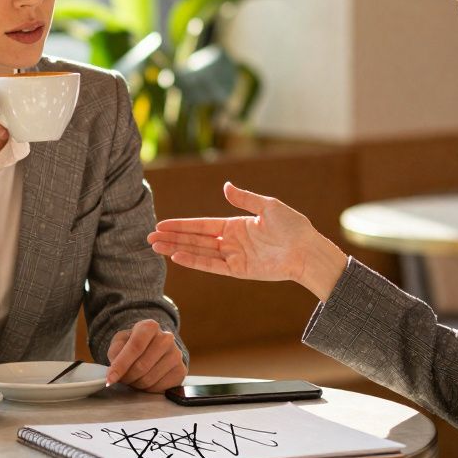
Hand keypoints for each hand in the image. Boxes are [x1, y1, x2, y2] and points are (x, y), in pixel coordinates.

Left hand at [105, 319, 186, 391]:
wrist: (153, 348)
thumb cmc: (134, 345)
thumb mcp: (120, 342)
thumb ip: (115, 352)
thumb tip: (114, 370)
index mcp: (150, 326)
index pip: (135, 346)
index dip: (121, 365)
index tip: (110, 379)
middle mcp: (166, 338)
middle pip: (141, 366)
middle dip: (127, 377)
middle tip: (122, 378)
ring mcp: (176, 354)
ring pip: (149, 379)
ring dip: (136, 383)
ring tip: (134, 378)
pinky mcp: (181, 371)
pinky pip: (159, 388)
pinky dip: (148, 389)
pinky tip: (147, 381)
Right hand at [147, 182, 347, 300]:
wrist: (307, 250)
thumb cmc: (293, 227)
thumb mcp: (268, 206)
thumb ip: (244, 199)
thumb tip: (224, 186)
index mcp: (236, 224)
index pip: (202, 224)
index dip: (181, 225)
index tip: (162, 224)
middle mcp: (231, 241)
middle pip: (195, 239)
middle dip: (173, 237)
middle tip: (150, 237)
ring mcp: (234, 257)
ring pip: (199, 252)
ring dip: (177, 249)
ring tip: (156, 247)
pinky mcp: (239, 271)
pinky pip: (212, 265)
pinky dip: (195, 261)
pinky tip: (177, 256)